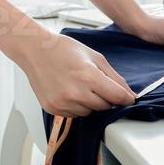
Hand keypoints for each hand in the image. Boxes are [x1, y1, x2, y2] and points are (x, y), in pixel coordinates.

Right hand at [18, 32, 136, 117]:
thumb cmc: (62, 49)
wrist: (34, 50)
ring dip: (89, 102)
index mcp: (88, 76)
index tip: (127, 98)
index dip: (125, 98)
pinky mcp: (53, 109)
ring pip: (90, 112)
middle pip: (104, 106)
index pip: (117, 97)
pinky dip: (76, 105)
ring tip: (77, 84)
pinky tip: (67, 90)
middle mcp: (75, 93)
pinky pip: (75, 114)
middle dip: (104, 96)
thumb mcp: (94, 56)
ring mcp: (63, 103)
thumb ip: (114, 77)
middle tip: (93, 82)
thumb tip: (129, 94)